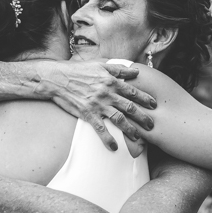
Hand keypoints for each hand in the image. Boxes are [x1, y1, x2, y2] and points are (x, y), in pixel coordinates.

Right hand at [36, 60, 156, 150]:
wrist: (57, 78)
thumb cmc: (78, 70)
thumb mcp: (100, 65)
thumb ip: (119, 69)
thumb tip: (136, 71)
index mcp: (111, 81)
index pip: (132, 91)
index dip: (145, 98)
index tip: (154, 105)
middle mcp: (107, 93)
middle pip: (129, 107)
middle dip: (142, 117)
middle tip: (151, 125)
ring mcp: (97, 104)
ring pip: (119, 119)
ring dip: (130, 129)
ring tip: (138, 137)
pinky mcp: (87, 114)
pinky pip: (100, 129)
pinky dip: (108, 139)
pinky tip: (114, 147)